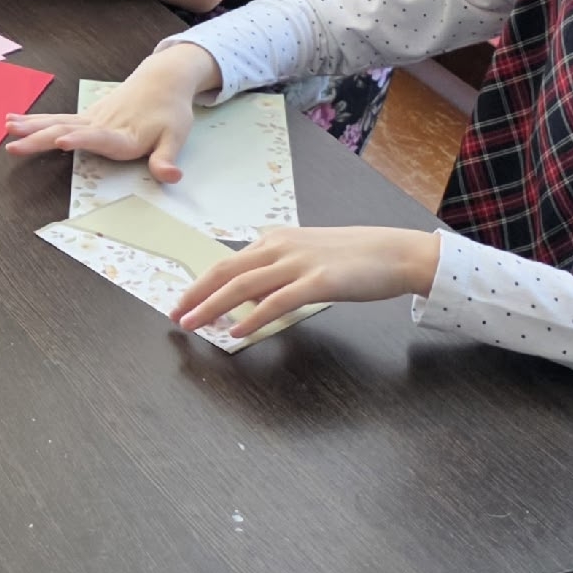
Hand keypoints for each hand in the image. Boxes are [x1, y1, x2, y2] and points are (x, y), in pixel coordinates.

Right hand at [3, 43, 219, 169]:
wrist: (162, 80)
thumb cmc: (170, 112)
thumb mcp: (176, 137)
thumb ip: (166, 159)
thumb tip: (171, 176)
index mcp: (123, 135)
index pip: (99, 137)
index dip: (81, 139)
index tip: (61, 141)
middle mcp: (101, 125)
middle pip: (66, 129)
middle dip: (39, 138)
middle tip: (14, 146)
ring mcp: (91, 118)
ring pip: (55, 121)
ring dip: (30, 126)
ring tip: (7, 130)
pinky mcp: (86, 115)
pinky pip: (56, 118)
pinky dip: (34, 120)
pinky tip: (13, 120)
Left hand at [172, 226, 441, 337]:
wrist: (396, 253)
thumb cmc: (355, 258)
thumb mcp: (306, 256)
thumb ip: (276, 272)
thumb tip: (248, 293)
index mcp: (276, 239)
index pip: (227, 262)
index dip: (200, 284)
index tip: (182, 301)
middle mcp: (281, 246)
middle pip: (226, 271)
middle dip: (196, 295)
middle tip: (176, 316)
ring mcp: (299, 262)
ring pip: (244, 286)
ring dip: (213, 307)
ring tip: (194, 325)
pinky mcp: (318, 281)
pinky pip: (277, 302)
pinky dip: (252, 318)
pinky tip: (237, 332)